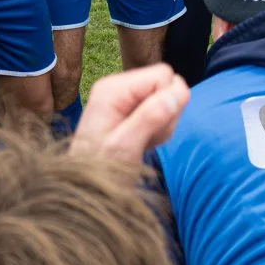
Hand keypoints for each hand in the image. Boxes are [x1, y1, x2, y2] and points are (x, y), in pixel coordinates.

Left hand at [71, 64, 190, 159]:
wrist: (85, 189)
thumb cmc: (100, 171)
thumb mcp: (125, 147)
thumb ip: (151, 117)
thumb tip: (179, 90)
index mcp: (113, 88)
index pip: (163, 75)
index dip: (168, 101)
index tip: (152, 128)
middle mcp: (118, 87)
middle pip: (166, 86)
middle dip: (166, 115)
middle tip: (146, 139)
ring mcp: (124, 99)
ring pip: (166, 101)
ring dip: (162, 126)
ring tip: (142, 144)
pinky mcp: (129, 111)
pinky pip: (160, 113)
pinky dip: (158, 131)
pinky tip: (141, 144)